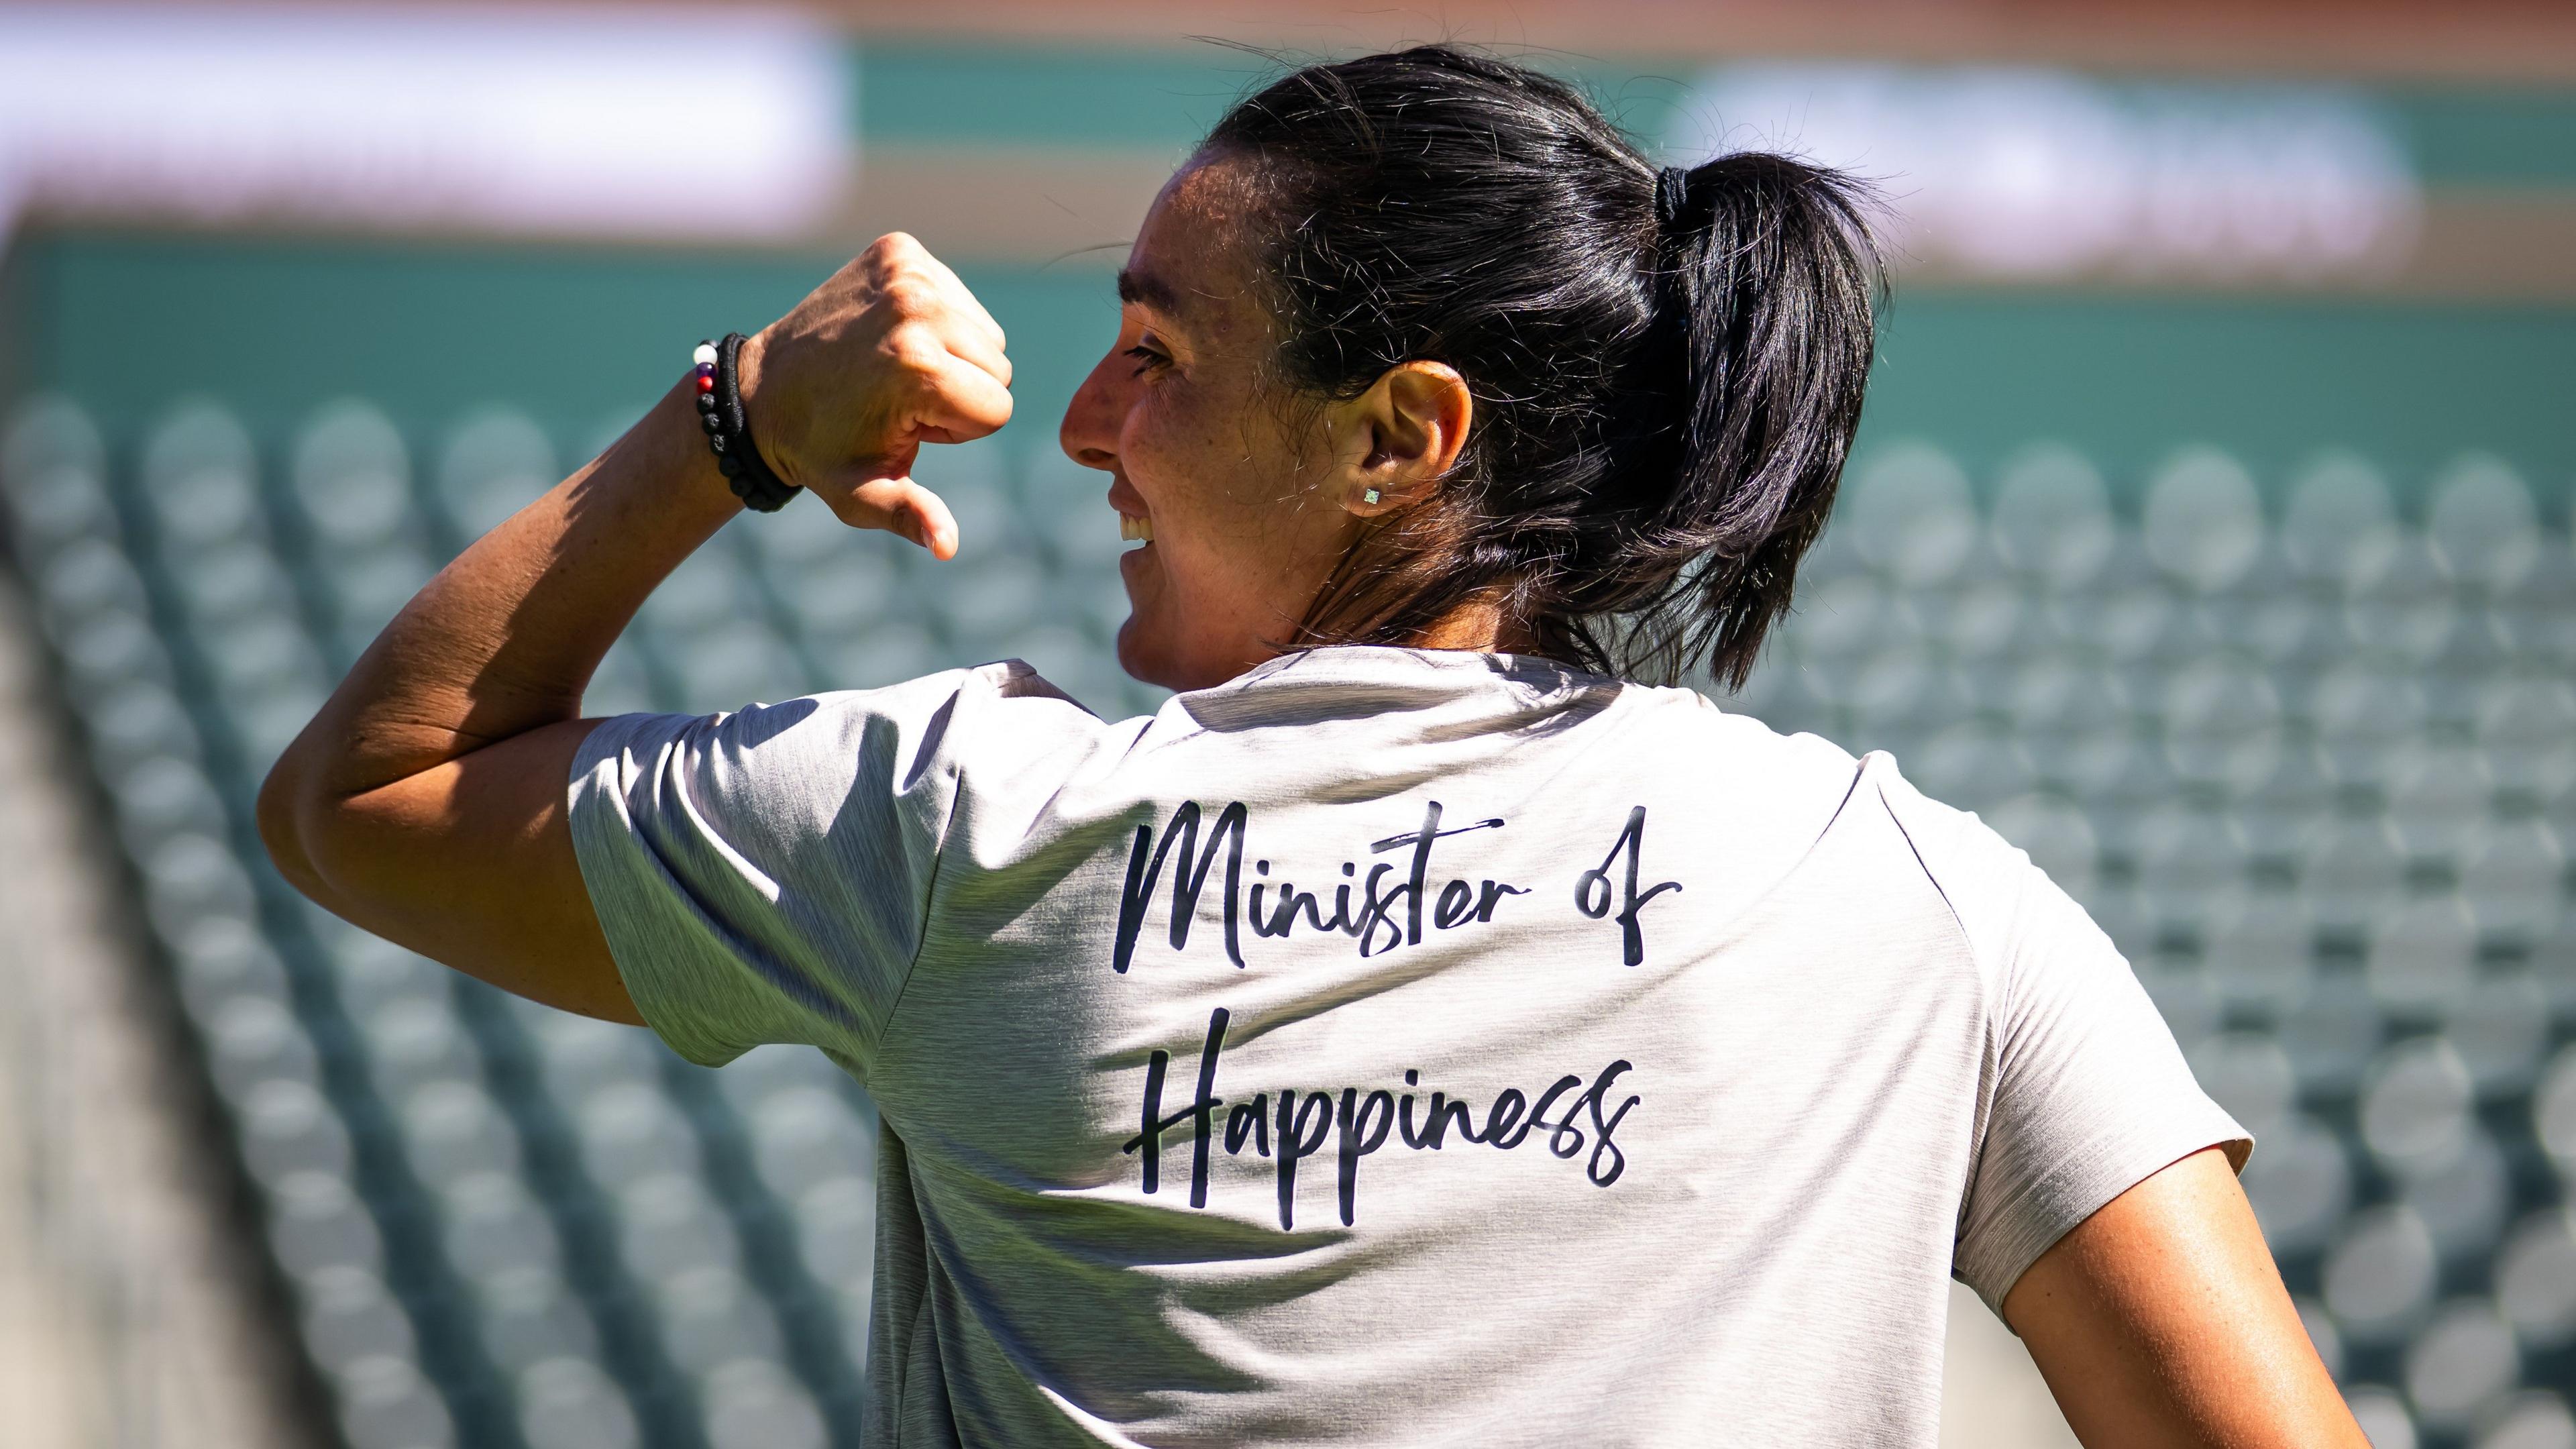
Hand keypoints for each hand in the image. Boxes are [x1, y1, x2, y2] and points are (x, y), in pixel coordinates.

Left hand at [738, 233, 1012, 559]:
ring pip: (984, 332)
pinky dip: (936, 317)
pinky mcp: (899, 249)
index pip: (998, 407)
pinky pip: (958, 295)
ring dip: (951, 355)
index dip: (958, 429)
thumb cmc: (819, 450)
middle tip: (898, 397)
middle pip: (997, 367)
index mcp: (917, 366)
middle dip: (959, 390)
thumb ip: (912, 516)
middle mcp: (916, 308)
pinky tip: (890, 335)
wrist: (762, 391)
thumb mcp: (862, 494)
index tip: (908, 424)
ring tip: (893, 368)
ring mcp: (907, 272)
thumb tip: (947, 546)